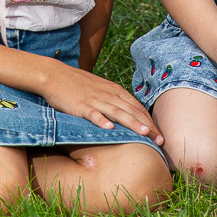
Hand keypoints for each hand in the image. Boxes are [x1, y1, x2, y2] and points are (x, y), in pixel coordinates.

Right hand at [39, 65, 163, 144]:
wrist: (56, 75)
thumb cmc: (80, 85)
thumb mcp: (102, 90)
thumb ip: (115, 101)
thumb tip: (129, 115)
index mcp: (116, 91)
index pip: (138, 108)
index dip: (150, 122)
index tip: (160, 136)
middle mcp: (109, 95)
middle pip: (132, 111)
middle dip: (148, 126)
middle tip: (160, 141)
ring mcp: (95, 100)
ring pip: (118, 112)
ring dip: (132, 123)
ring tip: (144, 134)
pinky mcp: (81, 105)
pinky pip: (93, 113)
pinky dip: (101, 120)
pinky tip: (109, 128)